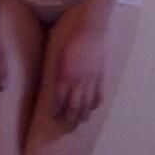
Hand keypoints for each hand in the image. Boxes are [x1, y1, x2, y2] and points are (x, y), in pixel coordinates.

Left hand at [52, 11, 108, 127]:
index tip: (54, 117)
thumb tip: (57, 84)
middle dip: (69, 119)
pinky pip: (98, 95)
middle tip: (67, 126)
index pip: (59, 100)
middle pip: (74, 106)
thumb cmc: (71, 36)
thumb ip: (59, 70)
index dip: (57, 111)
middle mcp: (77, 80)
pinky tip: (92, 108)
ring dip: (82, 115)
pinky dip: (95, 104)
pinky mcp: (100, 75)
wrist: (91, 28)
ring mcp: (90, 79)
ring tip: (80, 122)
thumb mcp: (59, 53)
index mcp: (64, 74)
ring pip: (86, 104)